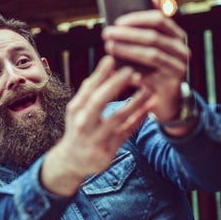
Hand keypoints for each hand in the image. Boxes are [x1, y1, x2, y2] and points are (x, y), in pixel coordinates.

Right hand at [41, 56, 150, 195]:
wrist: (72, 160)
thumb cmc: (78, 127)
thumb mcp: (78, 109)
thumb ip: (92, 88)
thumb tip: (108, 62)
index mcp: (75, 110)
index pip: (87, 89)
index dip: (99, 74)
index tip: (112, 59)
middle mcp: (82, 123)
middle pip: (98, 101)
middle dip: (114, 85)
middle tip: (131, 70)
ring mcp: (95, 138)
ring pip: (117, 118)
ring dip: (134, 103)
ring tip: (149, 90)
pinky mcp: (107, 150)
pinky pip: (126, 132)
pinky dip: (138, 119)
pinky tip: (148, 109)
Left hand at [101, 8, 190, 122]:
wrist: (165, 99)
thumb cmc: (154, 69)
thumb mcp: (154, 48)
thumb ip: (149, 28)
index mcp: (177, 37)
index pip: (160, 20)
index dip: (138, 19)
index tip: (118, 22)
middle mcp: (181, 50)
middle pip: (153, 37)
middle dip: (127, 34)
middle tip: (107, 34)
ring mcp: (178, 67)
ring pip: (151, 55)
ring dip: (127, 50)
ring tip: (110, 47)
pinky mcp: (171, 84)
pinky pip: (150, 77)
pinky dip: (133, 73)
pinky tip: (118, 70)